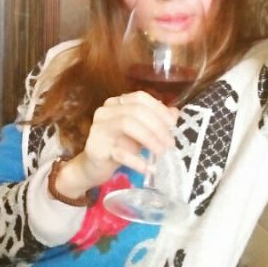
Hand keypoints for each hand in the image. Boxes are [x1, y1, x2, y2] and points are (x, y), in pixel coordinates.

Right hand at [55, 92, 178, 197]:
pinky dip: (137, 161)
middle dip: (158, 127)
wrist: (93, 168)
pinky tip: (148, 168)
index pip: (140, 98)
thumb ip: (155, 122)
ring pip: (127, 124)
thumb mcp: (139, 133)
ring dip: (149, 139)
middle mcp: (105, 111)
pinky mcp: (96, 148)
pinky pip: (119, 152)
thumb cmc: (118, 147)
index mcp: (116, 103)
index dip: (159, 109)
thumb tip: (174, 113)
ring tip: (161, 153)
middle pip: (136, 110)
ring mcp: (98, 129)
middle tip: (170, 143)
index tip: (173, 125)